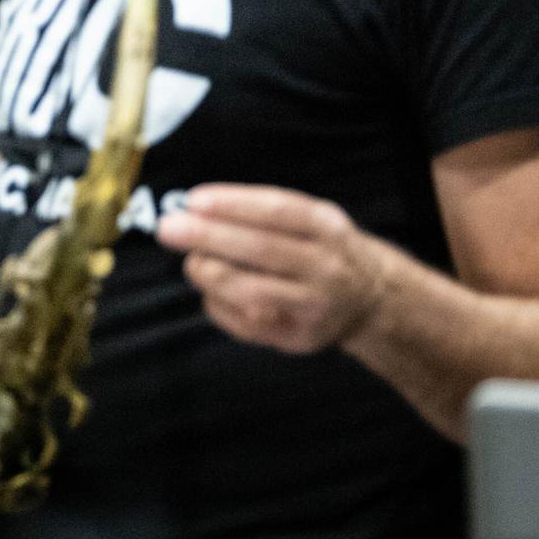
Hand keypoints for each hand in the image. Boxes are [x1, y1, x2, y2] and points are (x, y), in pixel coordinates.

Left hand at [157, 183, 390, 353]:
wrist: (369, 296)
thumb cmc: (319, 247)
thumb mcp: (308, 217)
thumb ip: (259, 212)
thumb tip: (195, 210)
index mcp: (326, 227)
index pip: (278, 210)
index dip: (233, 204)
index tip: (194, 200)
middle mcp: (326, 266)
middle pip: (261, 250)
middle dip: (208, 237)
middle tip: (169, 229)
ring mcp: (314, 306)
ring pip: (249, 291)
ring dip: (209, 274)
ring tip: (194, 262)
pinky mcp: (298, 338)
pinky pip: (243, 322)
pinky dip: (217, 303)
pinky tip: (215, 291)